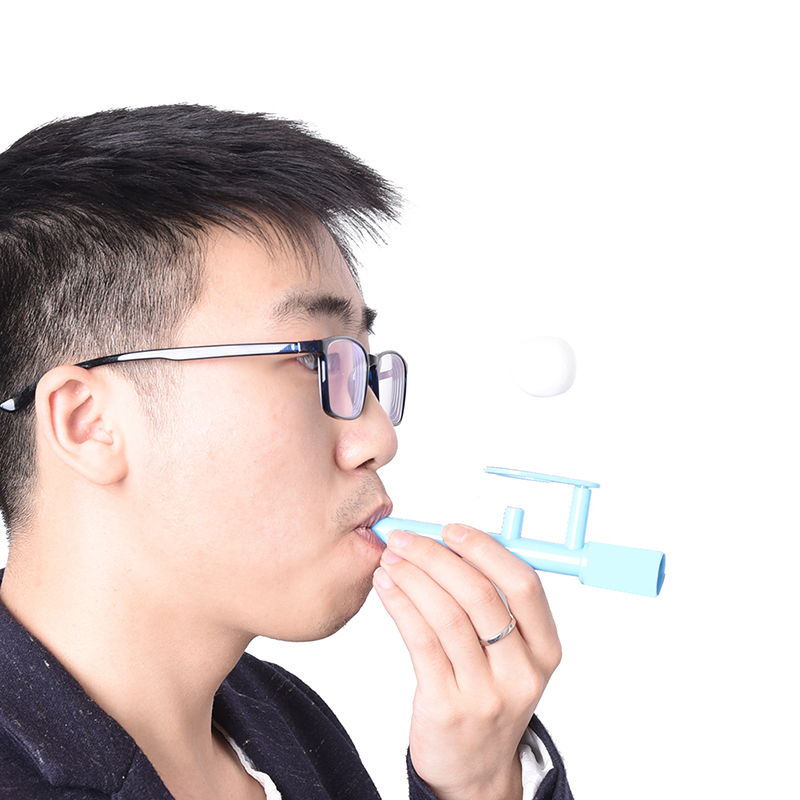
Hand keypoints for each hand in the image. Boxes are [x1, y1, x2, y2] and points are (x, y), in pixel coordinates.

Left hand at [373, 524, 561, 799]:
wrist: (474, 771)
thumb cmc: (487, 696)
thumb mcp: (510, 655)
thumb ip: (494, 604)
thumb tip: (451, 543)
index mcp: (545, 650)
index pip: (524, 585)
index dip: (486, 550)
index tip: (452, 530)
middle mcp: (522, 672)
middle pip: (481, 596)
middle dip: (437, 557)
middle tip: (407, 539)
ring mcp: (486, 693)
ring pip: (447, 616)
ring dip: (413, 577)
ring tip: (390, 558)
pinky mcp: (447, 707)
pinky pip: (421, 642)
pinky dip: (401, 605)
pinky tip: (387, 587)